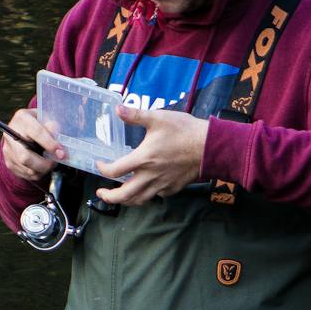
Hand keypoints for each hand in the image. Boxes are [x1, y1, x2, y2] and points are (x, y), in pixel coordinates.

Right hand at [0, 108, 61, 182]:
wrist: (24, 130)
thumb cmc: (39, 123)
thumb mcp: (47, 118)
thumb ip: (52, 126)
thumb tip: (57, 136)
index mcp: (22, 118)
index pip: (36, 133)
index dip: (50, 145)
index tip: (62, 154)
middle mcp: (10, 134)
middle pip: (25, 157)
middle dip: (44, 164)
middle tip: (55, 162)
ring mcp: (8, 150)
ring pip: (27, 169)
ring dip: (43, 170)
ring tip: (50, 163)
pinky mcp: (9, 162)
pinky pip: (26, 174)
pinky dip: (38, 173)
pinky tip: (42, 166)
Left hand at [92, 105, 208, 205]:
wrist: (210, 147)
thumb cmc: (185, 131)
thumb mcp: (158, 118)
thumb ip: (136, 115)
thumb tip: (117, 109)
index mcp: (143, 159)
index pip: (114, 171)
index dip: (102, 169)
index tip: (99, 165)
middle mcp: (150, 176)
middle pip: (124, 195)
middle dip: (109, 197)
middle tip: (101, 193)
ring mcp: (162, 185)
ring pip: (139, 200)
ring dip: (126, 200)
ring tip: (119, 196)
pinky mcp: (172, 188)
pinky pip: (155, 196)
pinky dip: (146, 194)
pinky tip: (145, 187)